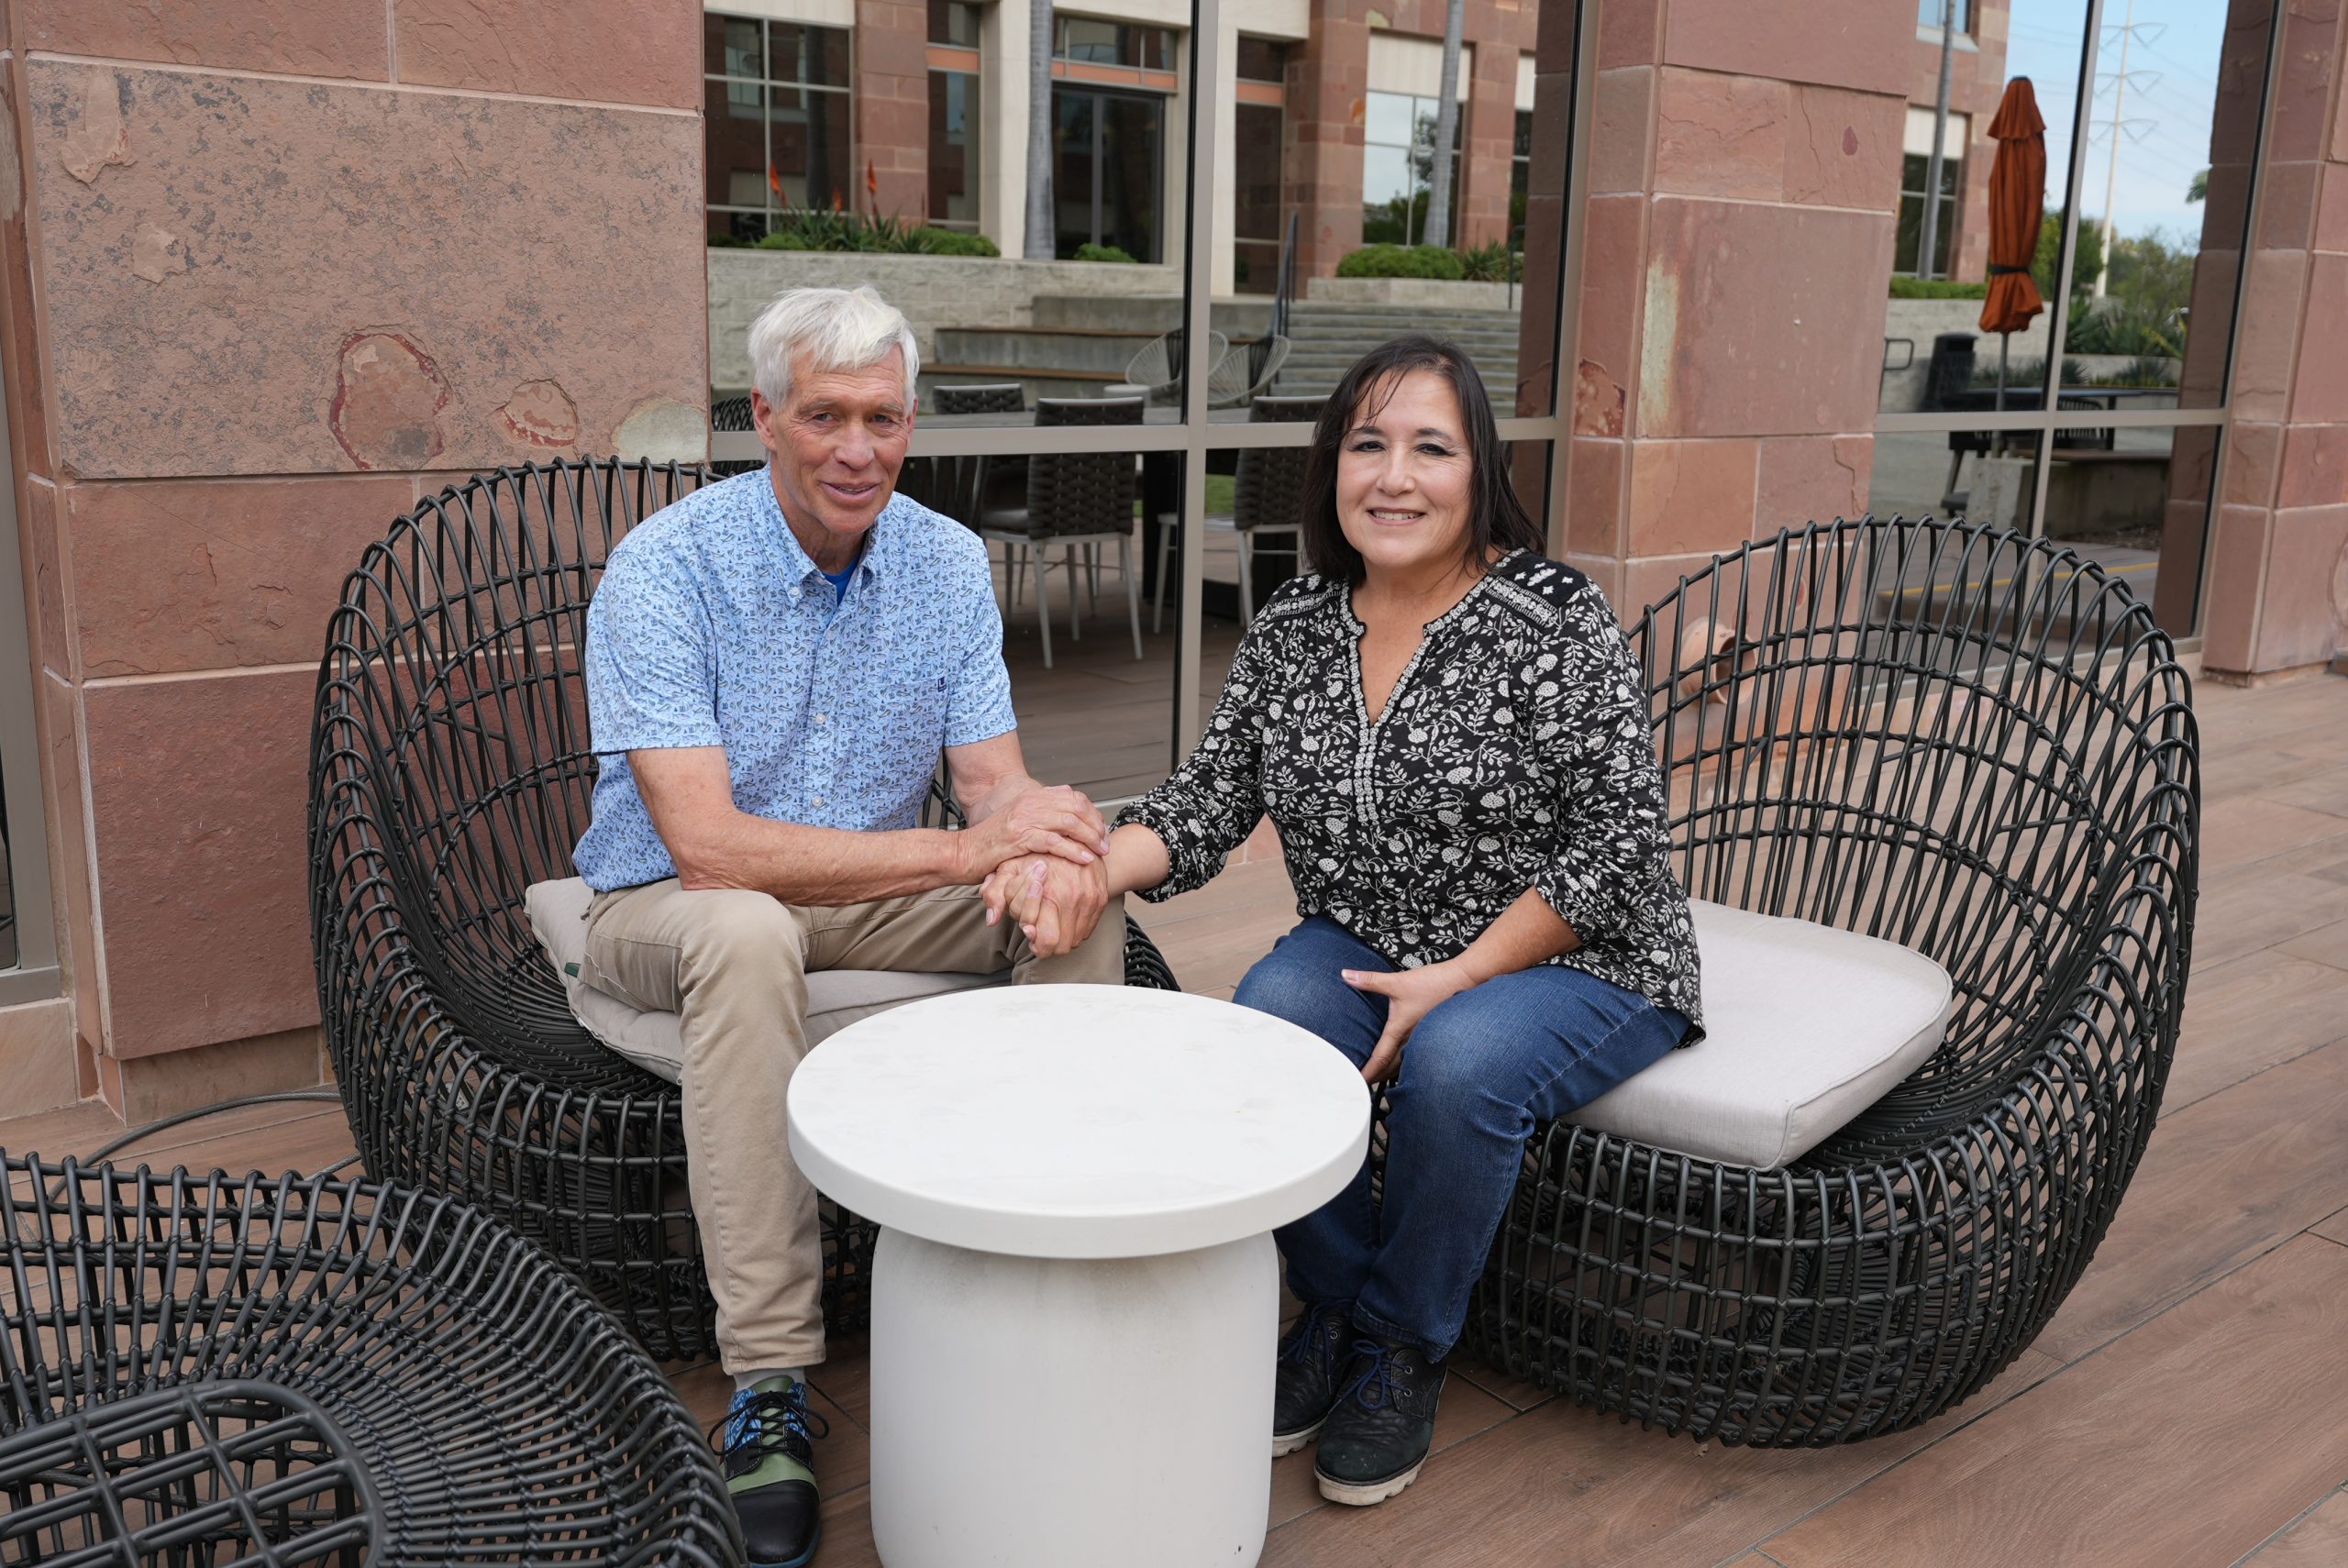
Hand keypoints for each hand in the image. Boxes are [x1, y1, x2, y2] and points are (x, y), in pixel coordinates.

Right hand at [955, 786, 1109, 882]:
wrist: (962, 852)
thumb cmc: (990, 841)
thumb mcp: (1017, 819)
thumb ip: (1040, 810)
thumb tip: (1065, 796)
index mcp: (1032, 796)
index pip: (1074, 797)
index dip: (1092, 813)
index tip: (1101, 830)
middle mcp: (1030, 803)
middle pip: (1076, 808)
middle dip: (1096, 826)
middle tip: (1105, 843)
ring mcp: (1024, 819)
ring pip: (1069, 823)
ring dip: (1090, 838)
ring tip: (1100, 852)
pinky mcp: (1019, 838)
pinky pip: (1054, 842)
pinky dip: (1073, 851)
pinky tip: (1085, 859)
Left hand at [983, 853, 1108, 957]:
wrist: (1071, 833)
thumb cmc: (1036, 851)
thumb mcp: (1008, 868)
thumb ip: (995, 893)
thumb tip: (992, 919)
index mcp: (1051, 894)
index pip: (1046, 942)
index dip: (1035, 942)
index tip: (1030, 931)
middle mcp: (1074, 899)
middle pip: (1062, 946)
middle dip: (1048, 942)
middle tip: (1038, 930)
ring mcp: (1091, 900)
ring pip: (1077, 939)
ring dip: (1063, 935)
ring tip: (1050, 920)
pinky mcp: (1101, 898)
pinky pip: (1089, 927)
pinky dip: (1076, 927)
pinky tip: (1063, 914)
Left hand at [1343, 961, 1474, 1084]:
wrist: (1463, 981)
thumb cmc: (1433, 984)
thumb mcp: (1397, 982)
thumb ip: (1370, 980)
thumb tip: (1346, 975)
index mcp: (1400, 1031)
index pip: (1380, 1059)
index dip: (1367, 1073)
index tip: (1357, 1083)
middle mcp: (1412, 1040)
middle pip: (1391, 1068)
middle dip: (1377, 1077)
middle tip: (1363, 1082)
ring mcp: (1423, 1039)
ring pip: (1405, 1063)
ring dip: (1391, 1070)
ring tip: (1379, 1074)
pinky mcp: (1431, 1034)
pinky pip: (1415, 1054)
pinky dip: (1404, 1060)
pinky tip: (1402, 1056)